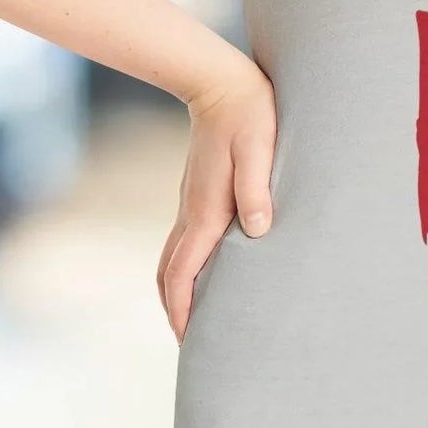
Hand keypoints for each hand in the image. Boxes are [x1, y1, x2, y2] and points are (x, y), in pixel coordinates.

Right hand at [158, 57, 276, 342]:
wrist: (220, 81)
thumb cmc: (249, 114)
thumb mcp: (259, 148)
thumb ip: (256, 188)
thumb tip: (258, 230)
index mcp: (205, 209)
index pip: (183, 271)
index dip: (182, 308)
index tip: (188, 340)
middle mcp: (192, 211)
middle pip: (168, 273)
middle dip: (174, 310)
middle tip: (192, 345)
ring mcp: (191, 203)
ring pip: (172, 259)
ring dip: (176, 292)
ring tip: (195, 321)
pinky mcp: (198, 195)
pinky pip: (184, 243)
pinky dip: (184, 270)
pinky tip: (205, 277)